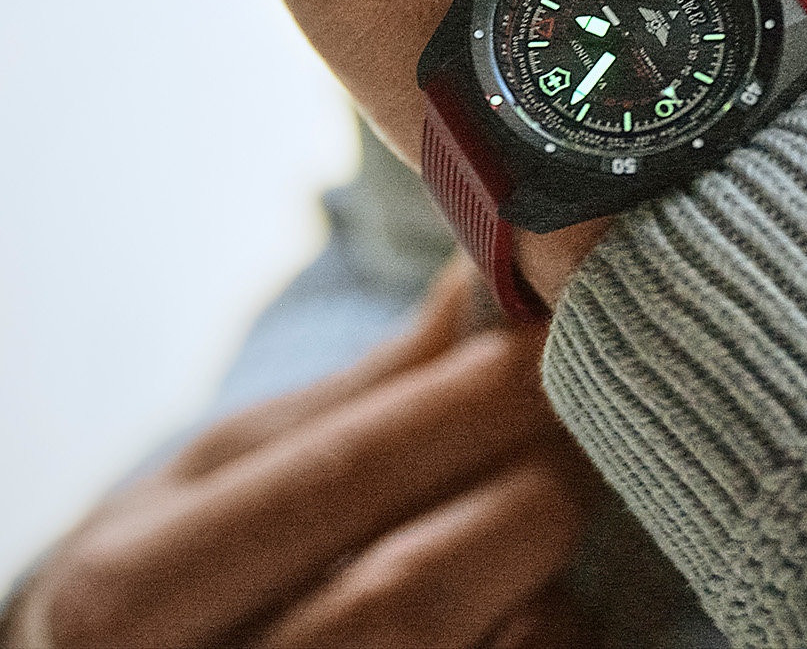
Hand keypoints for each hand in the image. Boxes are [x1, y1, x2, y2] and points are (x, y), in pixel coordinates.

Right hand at [2, 260, 597, 648]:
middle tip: (588, 420)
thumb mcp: (214, 484)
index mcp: (123, 596)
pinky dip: (546, 640)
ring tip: (564, 502)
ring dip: (547, 576)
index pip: (337, 479)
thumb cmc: (165, 586)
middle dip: (526, 486)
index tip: (552, 331)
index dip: (466, 400)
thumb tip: (472, 287)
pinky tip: (542, 600)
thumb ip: (347, 401)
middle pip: (406, 595)